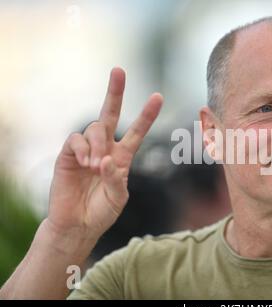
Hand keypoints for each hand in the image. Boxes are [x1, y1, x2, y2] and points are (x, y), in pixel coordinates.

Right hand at [47, 67, 162, 239]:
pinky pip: (75, 140)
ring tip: (95, 166)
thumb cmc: (101, 211)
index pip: (136, 132)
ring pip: (94, 128)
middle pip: (110, 115)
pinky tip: (85, 162)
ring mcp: (86, 150)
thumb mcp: (117, 198)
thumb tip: (106, 159)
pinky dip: (82, 148)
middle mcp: (105, 149)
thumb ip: (115, 179)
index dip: (146, 115)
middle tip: (119, 71)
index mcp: (122, 157)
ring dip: (97, 143)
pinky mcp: (67, 155)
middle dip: (115, 93)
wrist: (78, 224)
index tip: (158, 97)